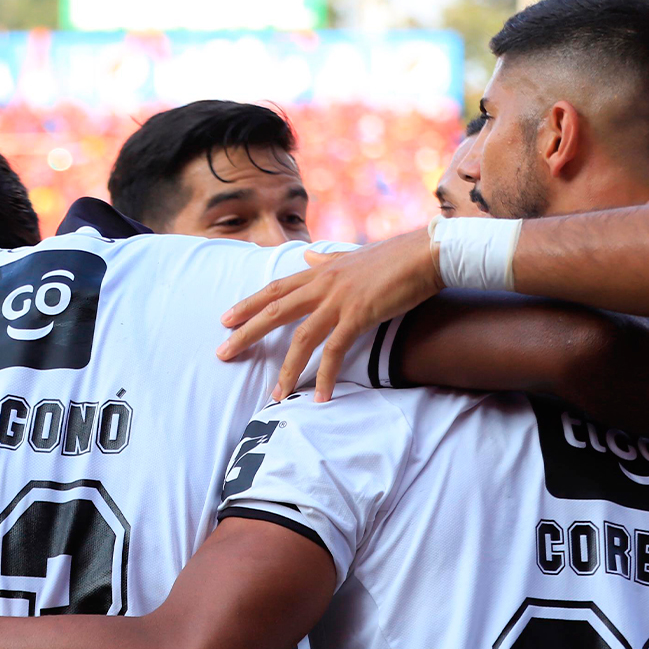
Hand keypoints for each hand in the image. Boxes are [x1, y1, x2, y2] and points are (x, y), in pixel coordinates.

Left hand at [217, 228, 439, 400]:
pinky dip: (326, 375)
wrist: (426, 253)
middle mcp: (324, 283)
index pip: (275, 289)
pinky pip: (336, 350)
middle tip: (222, 352)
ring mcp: (340, 299)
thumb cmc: (394, 257)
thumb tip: (309, 255)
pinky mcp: (359, 315)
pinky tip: (320, 396)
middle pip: (275, 310)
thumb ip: (328, 259)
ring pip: (301, 337)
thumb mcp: (353, 256)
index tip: (225, 319)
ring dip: (286, 368)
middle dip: (246, 333)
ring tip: (274, 394)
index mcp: (320, 270)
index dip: (248, 304)